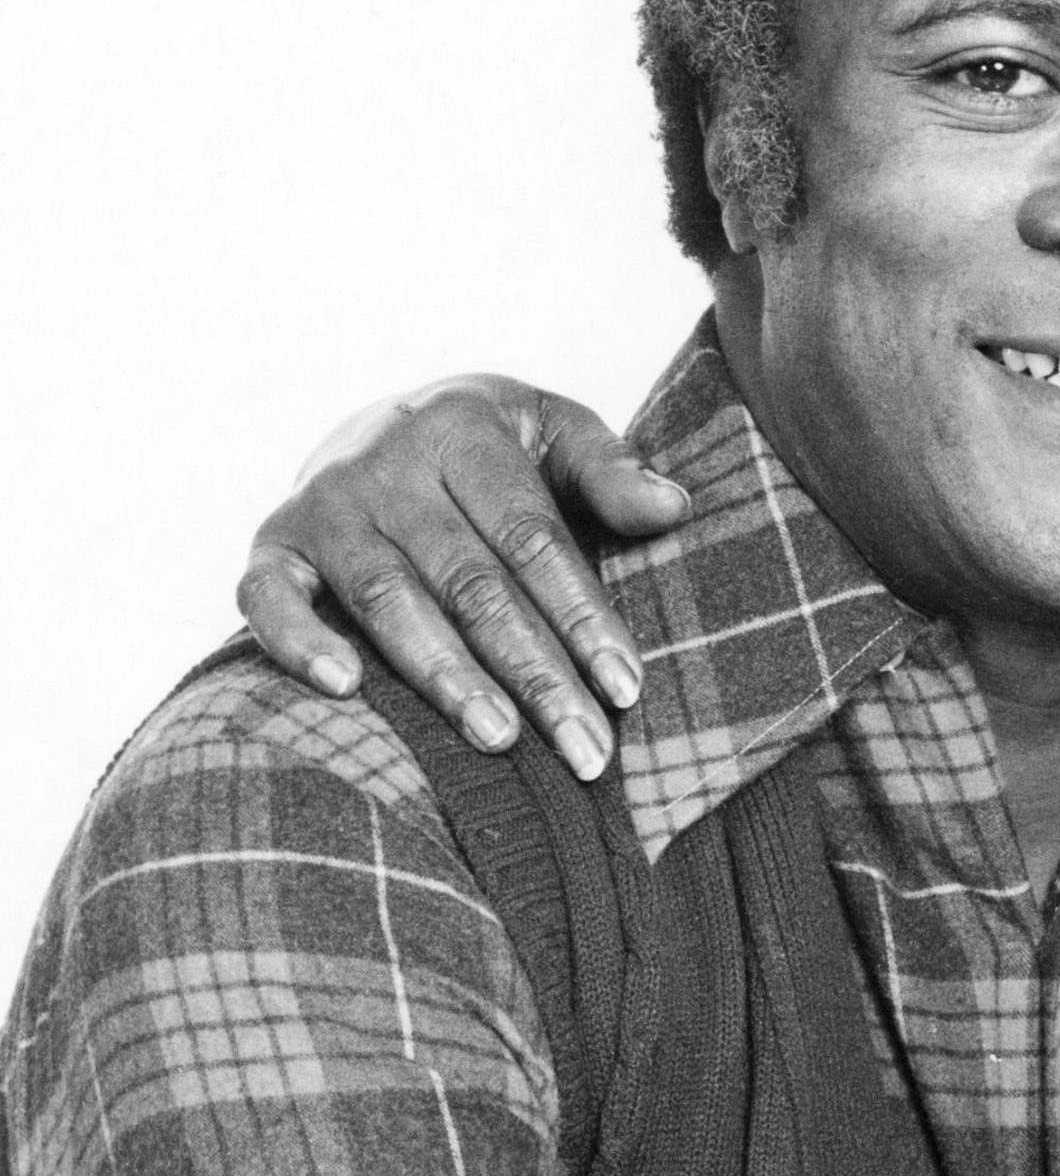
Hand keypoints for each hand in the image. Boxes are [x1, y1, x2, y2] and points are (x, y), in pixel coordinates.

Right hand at [236, 376, 689, 778]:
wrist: (375, 425)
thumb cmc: (489, 450)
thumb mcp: (550, 432)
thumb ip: (608, 470)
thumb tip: (674, 507)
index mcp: (463, 429)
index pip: (532, 536)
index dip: (582, 615)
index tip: (626, 691)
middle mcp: (387, 465)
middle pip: (471, 582)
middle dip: (533, 673)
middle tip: (583, 750)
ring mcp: (324, 505)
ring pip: (388, 601)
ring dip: (444, 676)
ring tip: (499, 741)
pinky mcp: (272, 544)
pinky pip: (268, 597)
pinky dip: (298, 641)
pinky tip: (344, 689)